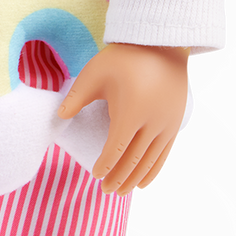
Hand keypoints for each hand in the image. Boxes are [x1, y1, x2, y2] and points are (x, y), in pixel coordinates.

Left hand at [55, 43, 189, 194]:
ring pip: (151, 160)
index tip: (95, 174)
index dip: (105, 165)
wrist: (161, 44)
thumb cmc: (124, 58)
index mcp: (131, 112)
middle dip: (119, 178)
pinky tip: (145, 181)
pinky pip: (165, 153)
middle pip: (133, 160)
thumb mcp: (95, 73)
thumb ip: (76, 97)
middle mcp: (152, 123)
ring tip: (122, 191)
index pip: (116, 149)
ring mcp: (167, 124)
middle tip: (106, 190)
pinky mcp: (175, 122)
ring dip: (136, 178)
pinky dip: (155, 170)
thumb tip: (59, 116)